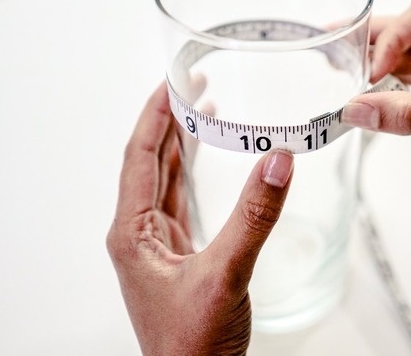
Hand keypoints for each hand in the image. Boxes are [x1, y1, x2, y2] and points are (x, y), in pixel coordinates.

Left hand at [107, 84, 293, 354]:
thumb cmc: (192, 346)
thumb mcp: (226, 275)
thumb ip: (254, 217)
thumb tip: (276, 162)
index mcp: (133, 233)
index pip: (139, 157)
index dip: (155, 114)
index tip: (171, 81)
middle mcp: (139, 235)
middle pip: (150, 162)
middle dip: (169, 120)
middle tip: (190, 84)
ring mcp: (158, 246)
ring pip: (164, 180)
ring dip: (180, 144)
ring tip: (200, 110)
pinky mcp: (178, 257)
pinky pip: (180, 201)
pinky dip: (192, 174)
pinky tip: (203, 161)